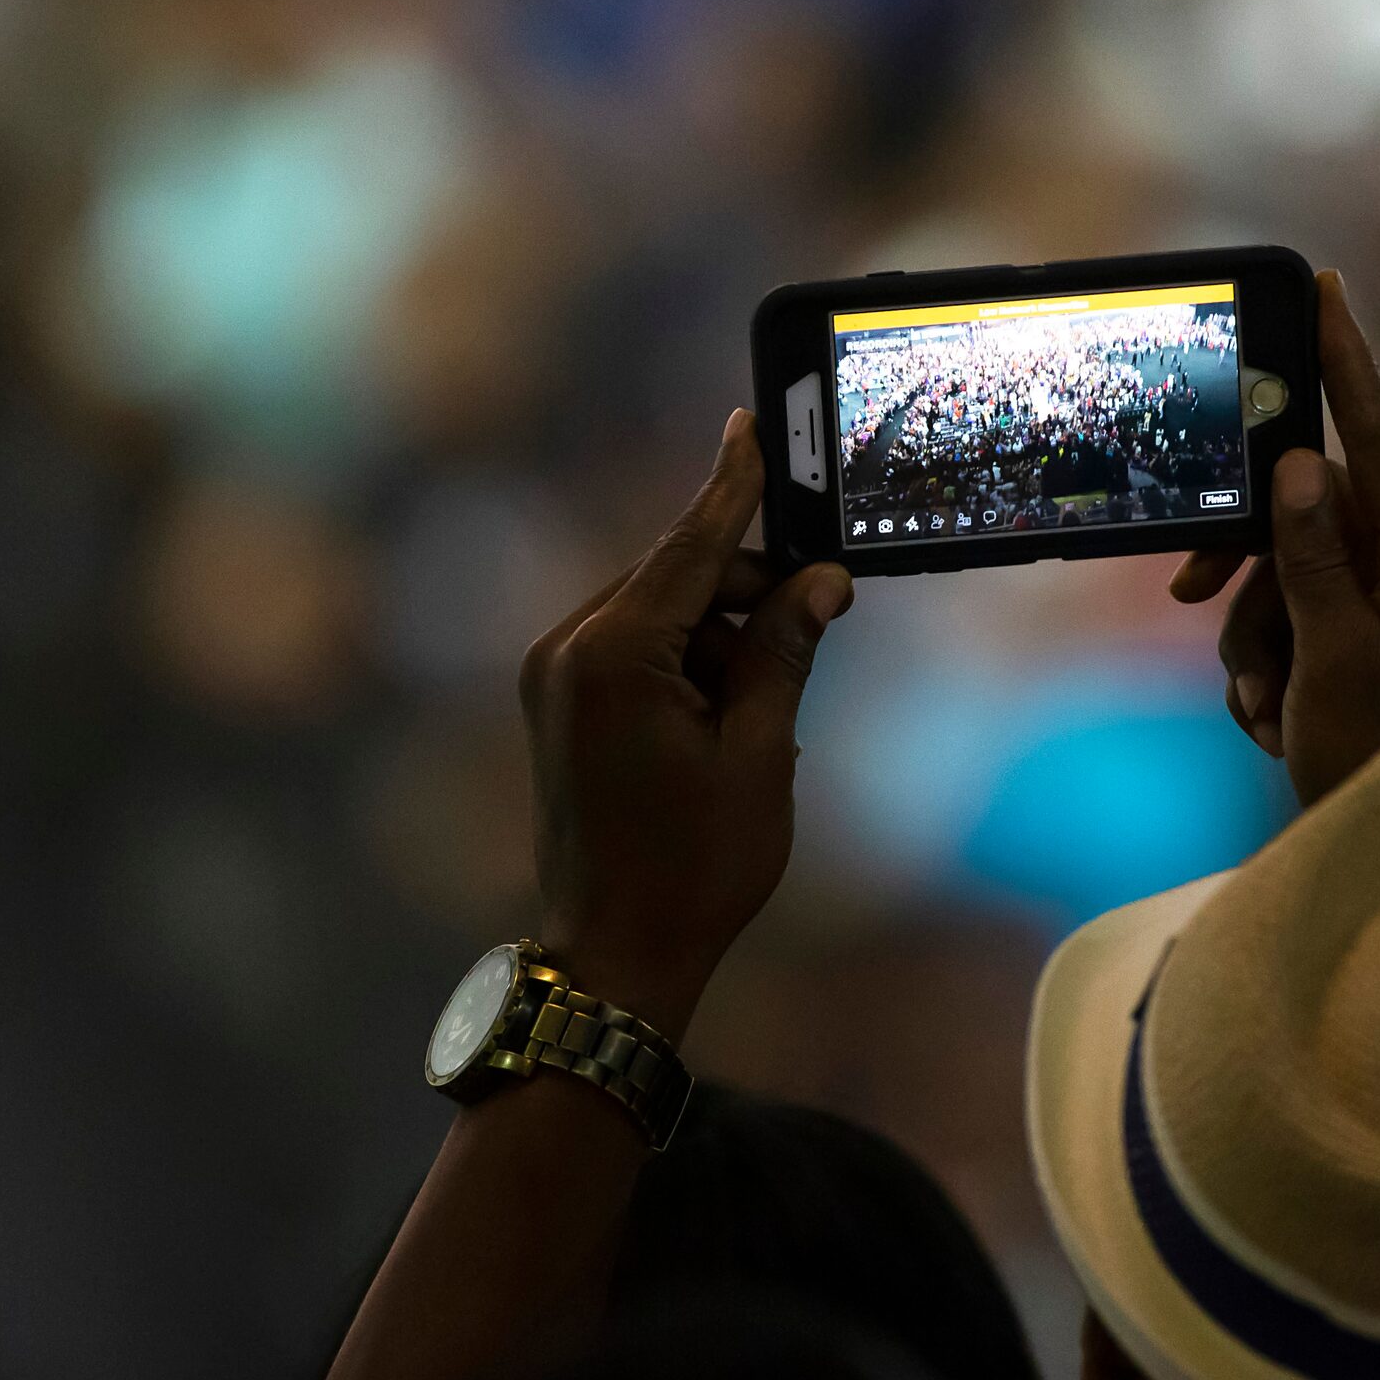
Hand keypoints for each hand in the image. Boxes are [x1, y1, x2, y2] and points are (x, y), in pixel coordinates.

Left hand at [518, 409, 851, 1040]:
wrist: (614, 955)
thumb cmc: (693, 866)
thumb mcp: (760, 754)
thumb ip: (783, 652)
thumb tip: (818, 582)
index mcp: (613, 655)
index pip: (688, 545)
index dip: (732, 486)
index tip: (752, 424)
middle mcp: (569, 650)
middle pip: (675, 575)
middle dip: (748, 589)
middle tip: (824, 611)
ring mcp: (555, 677)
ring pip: (659, 612)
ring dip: (721, 635)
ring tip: (769, 714)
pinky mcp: (559, 703)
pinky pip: (634, 649)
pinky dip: (689, 662)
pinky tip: (732, 716)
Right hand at [1168, 269, 1379, 804]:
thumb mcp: (1335, 660)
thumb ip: (1311, 557)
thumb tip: (1297, 463)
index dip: (1346, 360)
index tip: (1324, 286)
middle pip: (1303, 510)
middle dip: (1247, 568)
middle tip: (1189, 596)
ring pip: (1280, 570)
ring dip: (1251, 637)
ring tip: (1264, 706)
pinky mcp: (1356, 643)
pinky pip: (1283, 619)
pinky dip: (1262, 668)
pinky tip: (1274, 725)